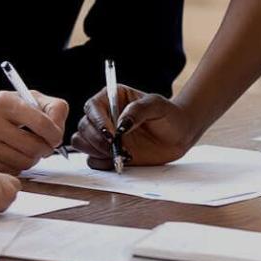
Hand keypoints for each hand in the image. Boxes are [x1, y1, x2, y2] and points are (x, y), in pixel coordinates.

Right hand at [0, 90, 67, 174]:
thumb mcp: (22, 97)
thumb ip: (49, 107)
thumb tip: (59, 131)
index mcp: (4, 102)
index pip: (42, 122)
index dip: (55, 133)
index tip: (56, 136)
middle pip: (35, 146)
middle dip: (45, 148)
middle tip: (43, 144)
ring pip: (25, 161)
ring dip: (32, 158)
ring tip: (24, 147)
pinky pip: (10, 171)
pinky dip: (17, 166)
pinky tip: (10, 154)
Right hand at [71, 85, 194, 168]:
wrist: (178, 135)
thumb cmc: (169, 115)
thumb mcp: (157, 106)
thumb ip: (138, 110)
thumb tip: (121, 124)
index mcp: (112, 97)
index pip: (92, 106)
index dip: (97, 121)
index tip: (111, 133)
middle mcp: (104, 116)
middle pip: (83, 127)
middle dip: (97, 139)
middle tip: (116, 147)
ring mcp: (104, 136)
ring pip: (82, 143)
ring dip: (96, 150)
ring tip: (119, 153)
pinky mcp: (106, 153)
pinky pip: (92, 160)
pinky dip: (102, 162)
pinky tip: (121, 159)